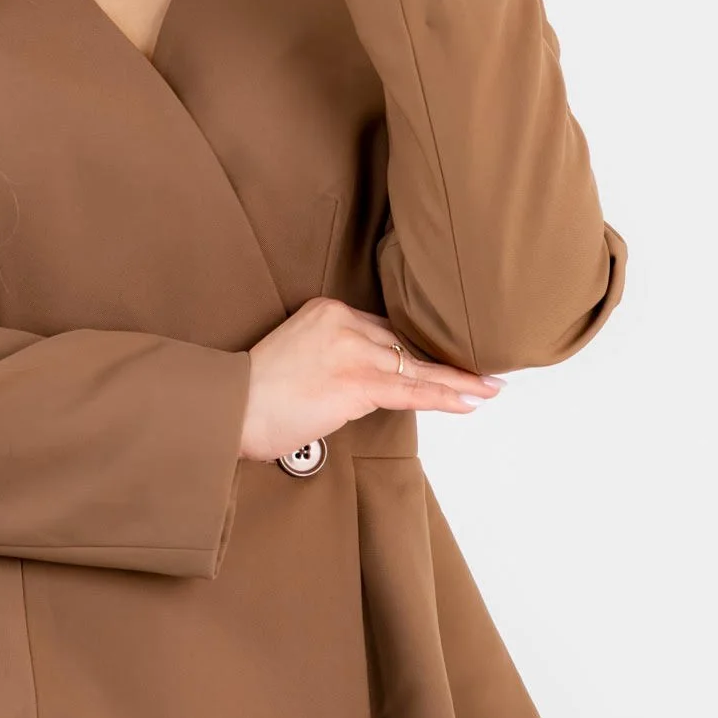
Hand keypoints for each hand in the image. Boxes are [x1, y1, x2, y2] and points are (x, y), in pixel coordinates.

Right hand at [238, 296, 502, 464]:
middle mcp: (342, 322)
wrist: (229, 408)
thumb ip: (333, 357)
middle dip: (445, 360)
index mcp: (327, 310)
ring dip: (458, 381)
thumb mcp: (295, 356)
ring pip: (416, 367)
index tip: (445, 356)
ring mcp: (351, 350)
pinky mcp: (355, 380)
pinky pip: (411, 390)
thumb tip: (366, 385)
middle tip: (482, 369)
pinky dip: (445, 396)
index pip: (384, 329)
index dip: (419, 349)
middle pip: (405, 345)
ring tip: (488, 387)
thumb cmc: (252, 395)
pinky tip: (470, 399)